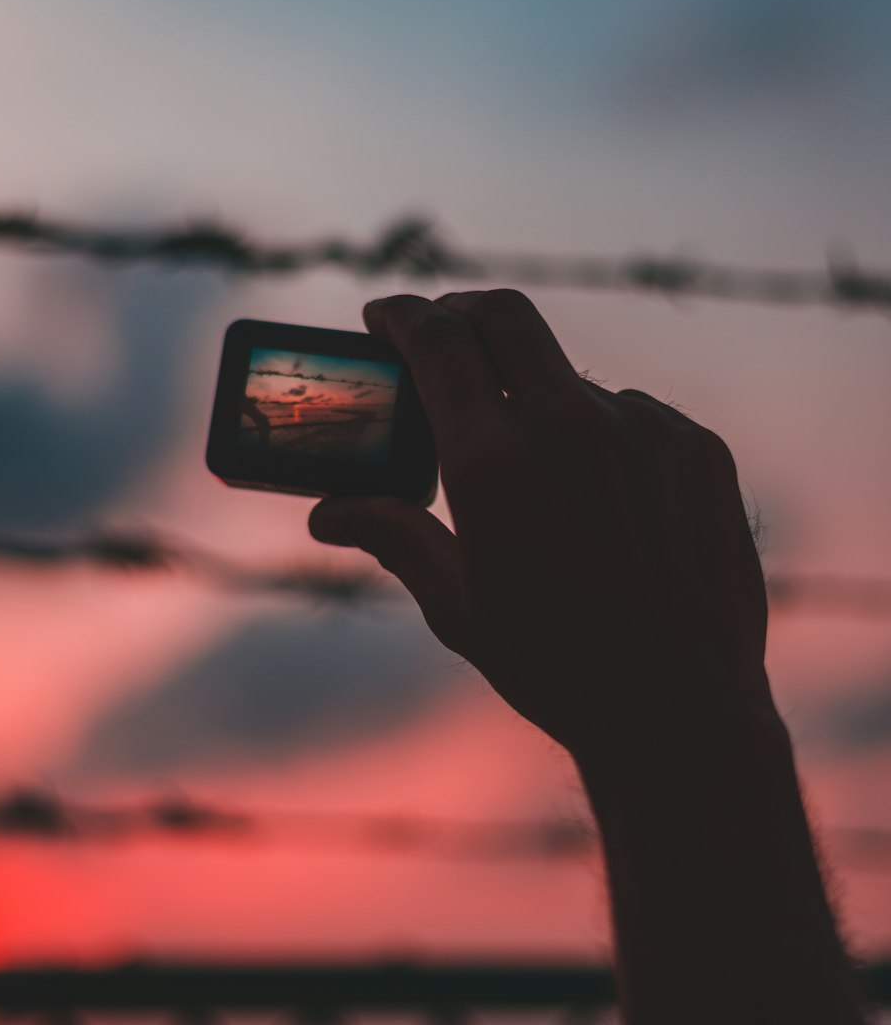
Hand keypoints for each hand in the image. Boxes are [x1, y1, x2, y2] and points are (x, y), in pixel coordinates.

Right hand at [309, 290, 771, 765]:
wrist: (681, 712)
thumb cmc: (555, 667)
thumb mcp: (457, 603)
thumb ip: (393, 535)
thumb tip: (327, 513)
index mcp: (494, 462)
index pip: (437, 340)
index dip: (402, 315)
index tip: (384, 315)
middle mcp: (570, 426)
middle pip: (505, 315)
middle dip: (462, 312)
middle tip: (444, 336)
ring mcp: (644, 430)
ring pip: (572, 377)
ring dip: (539, 396)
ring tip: (538, 467)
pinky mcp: (697, 448)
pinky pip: (634, 414)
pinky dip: (602, 434)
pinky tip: (603, 496)